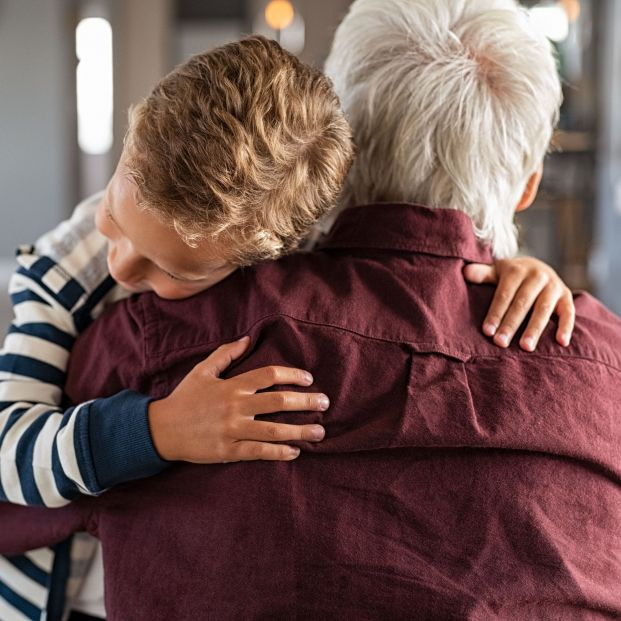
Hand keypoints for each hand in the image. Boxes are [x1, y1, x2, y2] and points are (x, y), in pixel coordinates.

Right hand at [148, 336, 327, 462]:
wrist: (161, 429)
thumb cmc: (184, 398)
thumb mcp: (202, 371)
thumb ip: (225, 354)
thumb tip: (247, 339)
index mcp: (232, 385)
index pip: (269, 375)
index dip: (292, 375)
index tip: (308, 379)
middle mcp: (235, 406)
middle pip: (278, 402)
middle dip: (306, 402)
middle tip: (325, 403)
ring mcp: (232, 430)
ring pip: (273, 430)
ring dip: (300, 431)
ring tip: (320, 432)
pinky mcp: (227, 451)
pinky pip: (258, 453)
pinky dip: (279, 453)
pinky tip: (295, 452)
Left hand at [463, 257, 574, 350]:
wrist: (537, 266)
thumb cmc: (510, 276)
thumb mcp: (496, 271)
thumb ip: (482, 274)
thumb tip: (465, 272)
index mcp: (516, 270)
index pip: (504, 295)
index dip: (496, 313)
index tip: (487, 332)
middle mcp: (537, 276)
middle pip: (522, 303)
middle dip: (511, 324)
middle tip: (501, 343)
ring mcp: (554, 285)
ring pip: (544, 309)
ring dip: (535, 328)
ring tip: (526, 347)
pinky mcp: (566, 295)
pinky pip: (569, 312)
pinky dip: (567, 326)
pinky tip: (561, 342)